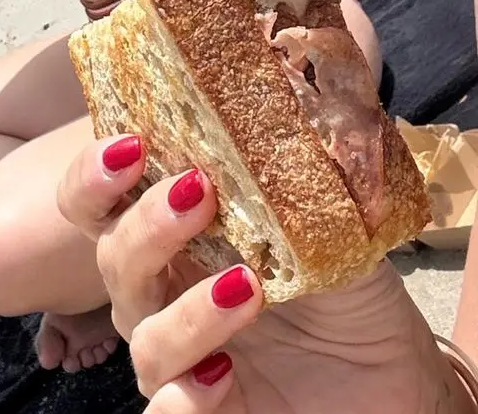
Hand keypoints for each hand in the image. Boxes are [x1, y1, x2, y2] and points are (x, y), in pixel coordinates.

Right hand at [57, 137, 467, 412]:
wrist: (386, 369)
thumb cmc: (337, 283)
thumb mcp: (318, 217)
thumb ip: (281, 171)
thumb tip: (277, 96)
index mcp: (165, 233)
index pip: (94, 200)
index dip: (93, 173)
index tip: (131, 144)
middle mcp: (155, 289)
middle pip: (112, 256)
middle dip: (147, 223)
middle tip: (198, 192)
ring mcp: (175, 352)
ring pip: (141, 335)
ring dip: (186, 310)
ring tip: (246, 286)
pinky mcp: (200, 409)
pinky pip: (166, 413)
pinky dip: (185, 397)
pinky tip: (223, 373)